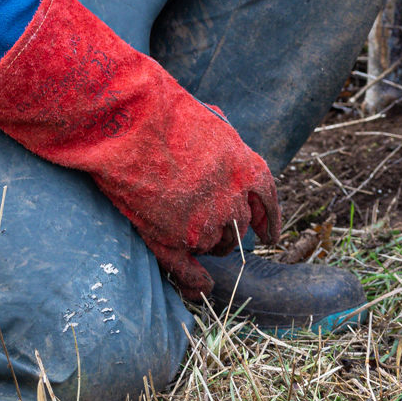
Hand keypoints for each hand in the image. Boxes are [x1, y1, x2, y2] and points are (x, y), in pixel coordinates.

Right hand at [0, 0, 280, 299]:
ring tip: (194, 239)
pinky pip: (189, 271)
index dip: (270, 220)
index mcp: (247, 167)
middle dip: (232, 231)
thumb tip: (227, 151)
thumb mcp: (212, 120)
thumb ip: (226, 144)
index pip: (268, 202)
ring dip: (208, 246)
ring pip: (215, 247)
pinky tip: (200, 287)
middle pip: (239, 229)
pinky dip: (196, 282)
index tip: (271, 234)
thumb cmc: (165, 113)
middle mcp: (232, 199)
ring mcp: (202, 223)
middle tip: (218, 230)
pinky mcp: (171, 240)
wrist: (131, 125)